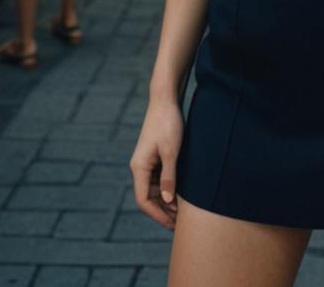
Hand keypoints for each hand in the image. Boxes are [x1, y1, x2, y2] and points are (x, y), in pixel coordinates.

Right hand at [129, 98, 183, 229]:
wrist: (165, 99)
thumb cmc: (168, 123)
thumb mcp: (171, 151)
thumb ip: (169, 176)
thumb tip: (168, 201)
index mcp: (139, 167)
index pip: (144, 200)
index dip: (158, 215)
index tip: (173, 224)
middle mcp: (139, 167)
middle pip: (149, 197)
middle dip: (163, 211)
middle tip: (181, 223)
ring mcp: (146, 161)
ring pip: (155, 189)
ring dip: (167, 201)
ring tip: (183, 211)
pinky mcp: (154, 156)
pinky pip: (159, 178)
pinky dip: (169, 188)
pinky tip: (181, 194)